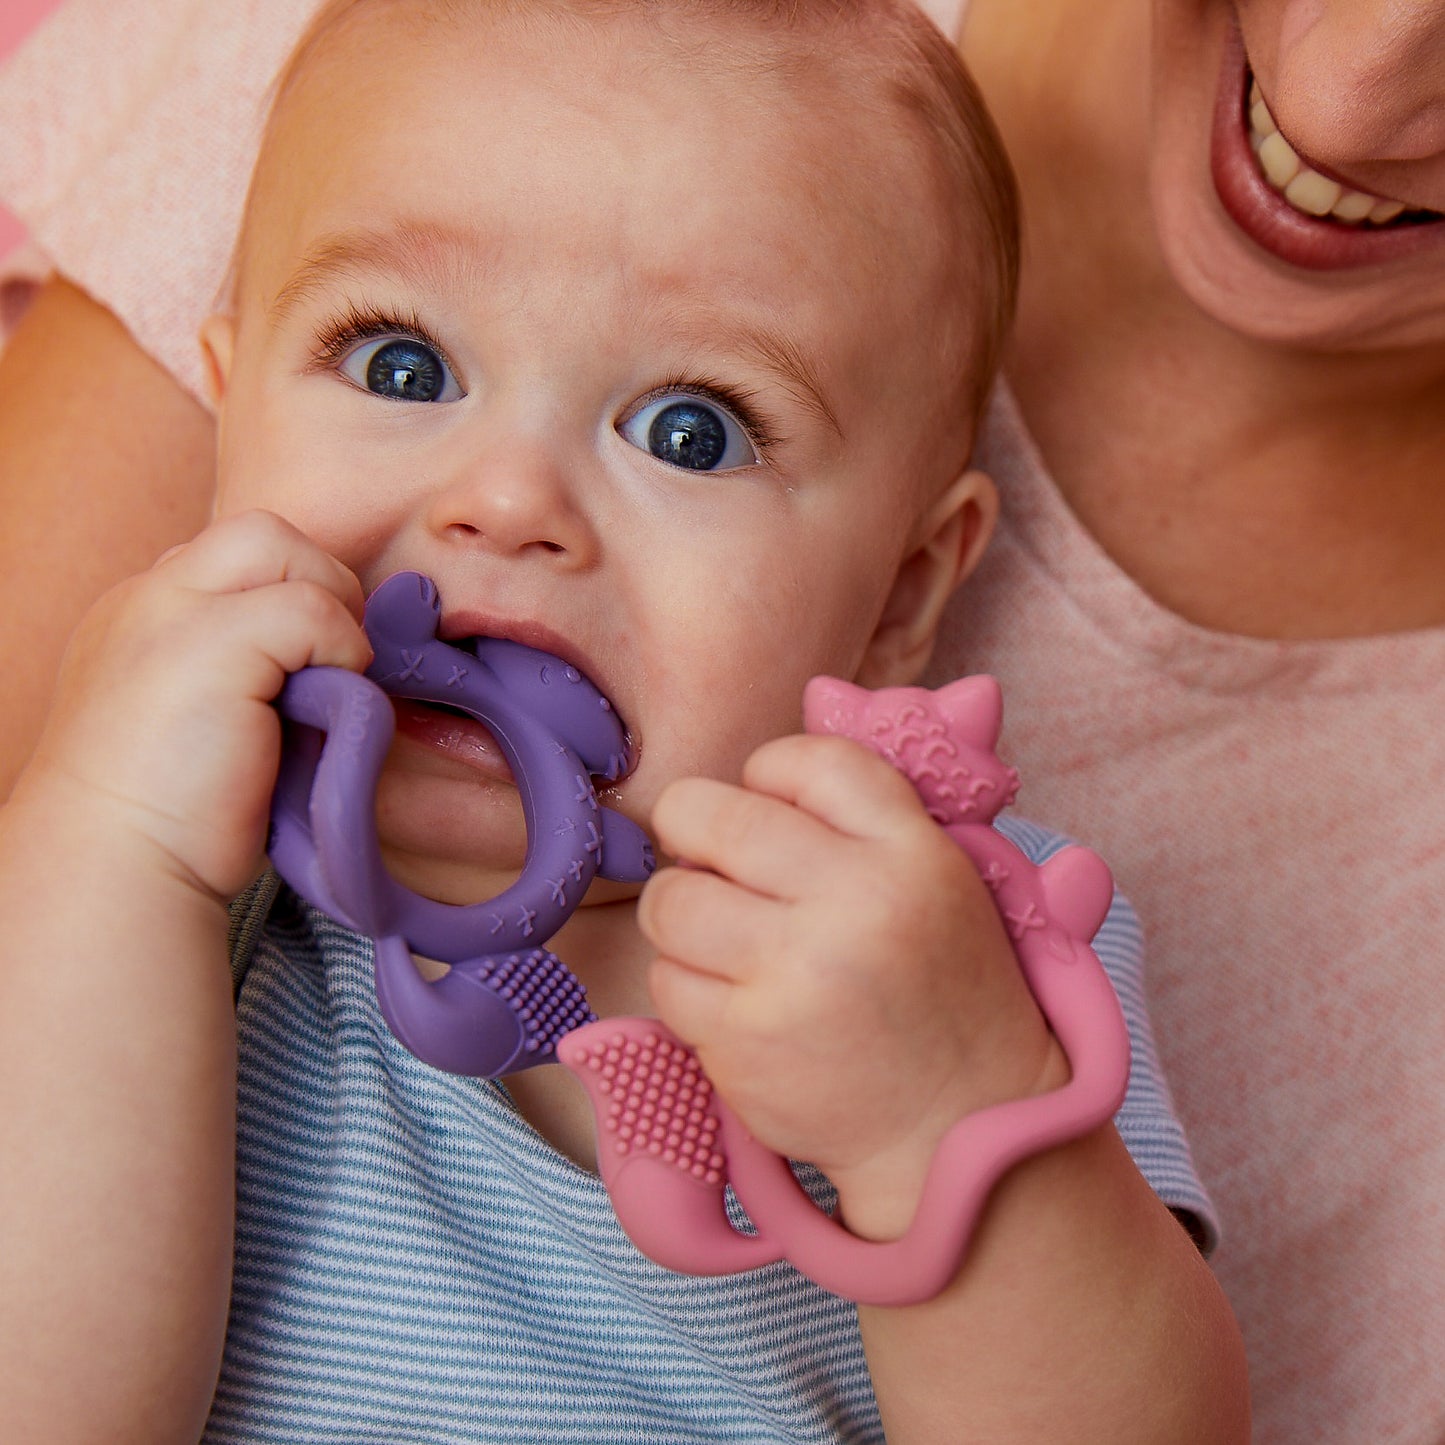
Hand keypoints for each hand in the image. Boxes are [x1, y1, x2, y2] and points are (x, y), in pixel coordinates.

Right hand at [20, 510, 370, 900]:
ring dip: (329, 611)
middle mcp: (146, 601)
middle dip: (316, 582)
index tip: (311, 664)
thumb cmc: (171, 821)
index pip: (233, 559)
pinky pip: (311, 608)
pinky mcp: (210, 643)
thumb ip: (246, 673)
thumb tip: (333, 664)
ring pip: (283, 547)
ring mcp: (170, 613)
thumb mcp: (200, 722)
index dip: (290, 595)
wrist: (116, 871)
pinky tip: (321, 707)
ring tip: (324, 685)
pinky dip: (338, 650)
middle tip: (332, 663)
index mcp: (138, 618)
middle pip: (259, 531)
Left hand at [640, 732, 1064, 1233]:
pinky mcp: (745, 1044)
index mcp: (910, 852)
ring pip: (669, 900)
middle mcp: (852, 904)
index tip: (768, 804)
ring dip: (683, 913)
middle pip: (706, 814)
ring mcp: (793, 978)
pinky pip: (666, 982)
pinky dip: (688, 986)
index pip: (804, 758)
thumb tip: (798, 721)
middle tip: (714, 860)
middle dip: (694, 830)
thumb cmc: (944, 988)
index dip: (769, 772)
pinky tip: (737, 1002)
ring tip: (725, 936)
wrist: (960, 1126)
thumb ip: (874, 807)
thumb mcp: (947, 878)